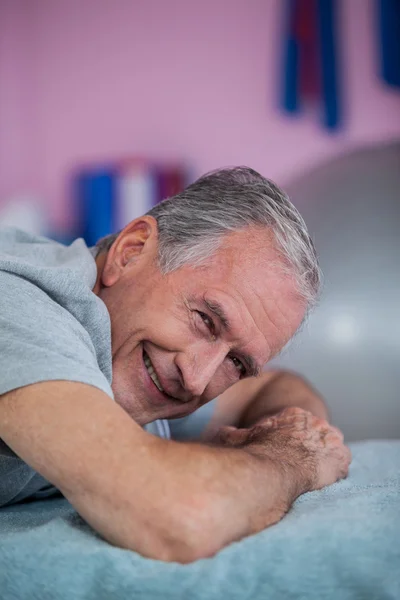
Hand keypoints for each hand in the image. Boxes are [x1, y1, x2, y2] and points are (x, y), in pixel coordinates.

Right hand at [213, 407, 350, 495]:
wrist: (276, 466)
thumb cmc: (257, 451)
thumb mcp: (241, 438)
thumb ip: (232, 434)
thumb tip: (218, 433)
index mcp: (295, 415)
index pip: (302, 425)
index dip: (296, 440)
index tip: (291, 452)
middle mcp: (316, 422)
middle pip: (319, 434)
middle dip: (312, 448)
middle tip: (302, 464)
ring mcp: (331, 438)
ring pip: (332, 448)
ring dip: (325, 458)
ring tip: (314, 474)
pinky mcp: (342, 457)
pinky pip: (343, 464)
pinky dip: (336, 472)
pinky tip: (325, 481)